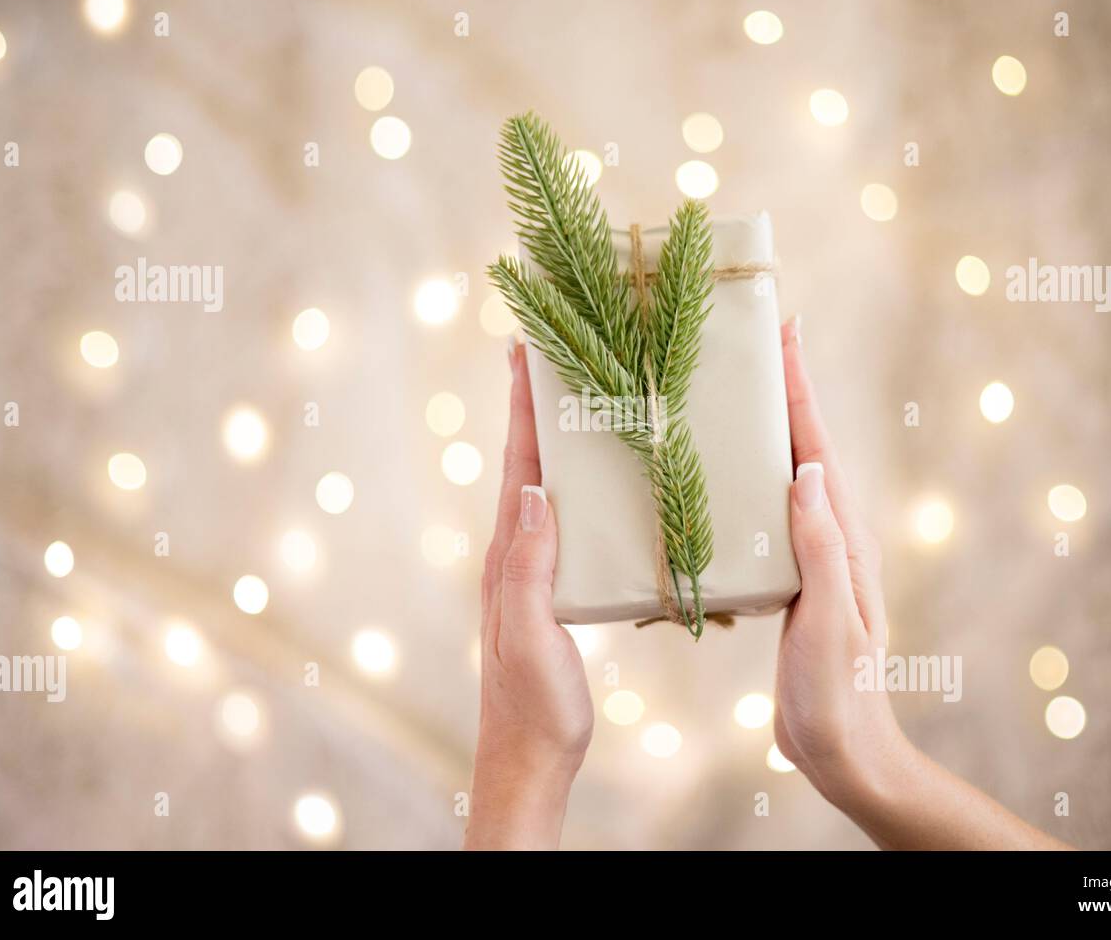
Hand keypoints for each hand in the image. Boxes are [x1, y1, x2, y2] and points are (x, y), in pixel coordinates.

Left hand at [464, 340, 592, 849]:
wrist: (529, 760)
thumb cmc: (533, 706)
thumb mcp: (531, 636)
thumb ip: (529, 568)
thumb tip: (535, 491)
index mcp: (509, 557)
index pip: (517, 466)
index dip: (521, 409)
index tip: (523, 350)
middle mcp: (515, 555)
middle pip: (528, 465)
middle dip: (535, 408)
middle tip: (548, 353)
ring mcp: (533, 572)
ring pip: (547, 489)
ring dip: (555, 440)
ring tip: (578, 400)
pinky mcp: (554, 591)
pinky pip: (566, 521)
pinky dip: (577, 486)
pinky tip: (601, 485)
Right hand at [774, 317, 1066, 848]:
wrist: (843, 747)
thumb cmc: (838, 690)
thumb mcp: (828, 619)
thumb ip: (821, 548)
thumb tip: (808, 469)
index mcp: (843, 537)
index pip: (818, 447)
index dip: (801, 389)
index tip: (787, 333)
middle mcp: (831, 536)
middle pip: (804, 447)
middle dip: (784, 391)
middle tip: (756, 342)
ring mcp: (812, 556)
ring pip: (784, 474)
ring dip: (765, 429)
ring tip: (732, 391)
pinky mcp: (791, 579)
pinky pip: (767, 511)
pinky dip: (748, 477)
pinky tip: (721, 476)